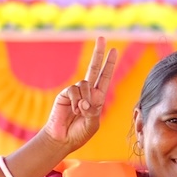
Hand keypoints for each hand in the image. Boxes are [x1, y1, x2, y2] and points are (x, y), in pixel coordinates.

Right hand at [42, 36, 117, 152]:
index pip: (105, 77)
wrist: (62, 139)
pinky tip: (74, 110)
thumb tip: (87, 100)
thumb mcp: (92, 123)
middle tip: (102, 37)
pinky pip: (73, 90)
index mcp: (98, 98)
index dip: (109, 64)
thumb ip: (93, 111)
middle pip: (93, 68)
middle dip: (98, 53)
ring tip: (81, 111)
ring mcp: (75, 92)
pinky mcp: (65, 94)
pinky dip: (76, 101)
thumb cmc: (79, 133)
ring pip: (85, 84)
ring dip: (85, 98)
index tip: (114, 50)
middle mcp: (87, 92)